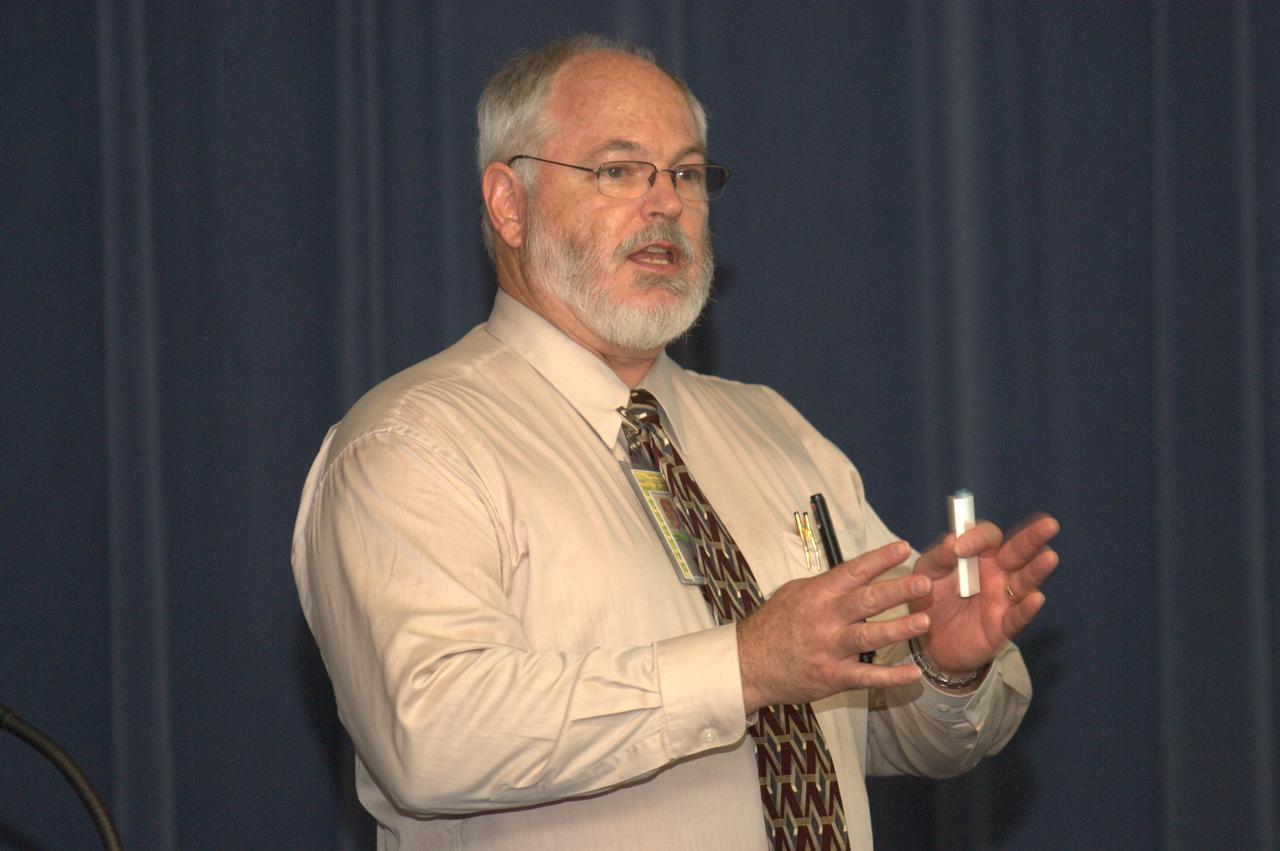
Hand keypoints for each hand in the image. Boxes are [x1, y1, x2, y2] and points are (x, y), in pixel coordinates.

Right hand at [737, 541, 932, 713]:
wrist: (749, 663)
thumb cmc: (773, 625)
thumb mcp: (794, 594)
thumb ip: (826, 585)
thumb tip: (854, 573)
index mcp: (818, 594)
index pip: (853, 571)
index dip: (879, 559)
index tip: (904, 548)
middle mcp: (825, 618)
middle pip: (865, 601)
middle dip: (897, 591)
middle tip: (924, 583)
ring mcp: (829, 648)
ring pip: (868, 636)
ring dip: (898, 629)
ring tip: (924, 621)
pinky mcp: (832, 676)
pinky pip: (865, 676)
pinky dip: (890, 677)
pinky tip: (912, 673)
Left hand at [910, 513, 1059, 674]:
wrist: (928, 641)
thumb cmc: (931, 599)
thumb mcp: (927, 573)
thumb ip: (939, 556)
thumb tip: (953, 540)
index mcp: (979, 554)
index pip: (988, 537)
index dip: (978, 538)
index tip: (959, 549)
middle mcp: (998, 572)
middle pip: (1019, 551)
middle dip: (1033, 537)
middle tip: (1049, 524)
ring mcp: (1004, 598)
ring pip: (1027, 581)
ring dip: (1038, 569)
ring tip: (1050, 557)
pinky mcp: (1003, 626)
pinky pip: (1018, 616)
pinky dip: (1027, 608)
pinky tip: (1036, 598)